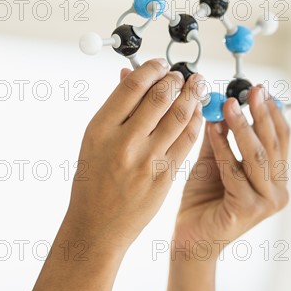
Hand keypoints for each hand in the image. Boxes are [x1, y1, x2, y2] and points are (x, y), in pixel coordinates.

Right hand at [66, 59, 204, 250]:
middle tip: (182, 75)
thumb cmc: (93, 180)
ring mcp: (146, 160)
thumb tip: (131, 74)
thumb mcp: (94, 141)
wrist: (97, 225)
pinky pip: (187, 140)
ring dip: (193, 95)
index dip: (152, 69)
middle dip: (176, 80)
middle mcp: (123, 142)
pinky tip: (197, 112)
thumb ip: (115, 108)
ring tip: (197, 86)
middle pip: (160, 96)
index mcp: (100, 129)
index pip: (133, 86)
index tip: (161, 65)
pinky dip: (196, 121)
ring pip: (180, 116)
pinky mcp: (165, 176)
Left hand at [172, 85, 289, 260]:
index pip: (280, 139)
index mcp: (274, 178)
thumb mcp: (213, 162)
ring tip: (229, 105)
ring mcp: (266, 202)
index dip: (271, 113)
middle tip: (251, 91)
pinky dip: (223, 148)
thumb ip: (220, 138)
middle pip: (273, 144)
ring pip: (257, 156)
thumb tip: (222, 105)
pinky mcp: (248, 209)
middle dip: (261, 114)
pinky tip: (212, 130)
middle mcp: (277, 190)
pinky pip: (235, 171)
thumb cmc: (201, 201)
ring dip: (243, 127)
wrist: (189, 238)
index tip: (260, 90)